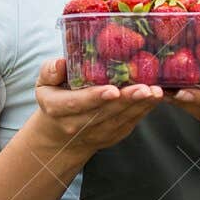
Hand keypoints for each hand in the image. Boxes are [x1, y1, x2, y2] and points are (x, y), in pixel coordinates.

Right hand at [26, 56, 165, 157]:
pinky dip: (144, 110)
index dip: (94, 97)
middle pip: (103, 113)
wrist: (60, 134)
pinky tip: (155, 97)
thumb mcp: (44, 83)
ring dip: (139, 106)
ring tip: (155, 92)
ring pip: (120, 119)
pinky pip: (130, 123)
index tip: (112, 90)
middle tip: (144, 88)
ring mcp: (96, 133)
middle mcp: (76, 125)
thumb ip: (50, 71)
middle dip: (126, 100)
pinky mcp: (113, 136)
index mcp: (57, 108)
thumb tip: (61, 63)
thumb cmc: (55, 97)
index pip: (76, 104)